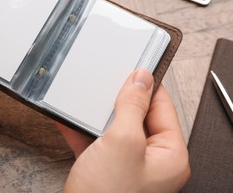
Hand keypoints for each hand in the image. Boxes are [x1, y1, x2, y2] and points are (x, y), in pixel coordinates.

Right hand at [59, 69, 189, 191]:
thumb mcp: (122, 141)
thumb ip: (132, 106)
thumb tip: (141, 79)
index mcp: (168, 155)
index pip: (162, 108)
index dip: (147, 86)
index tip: (132, 67)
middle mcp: (150, 160)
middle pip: (137, 117)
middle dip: (117, 100)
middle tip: (104, 81)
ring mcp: (126, 165)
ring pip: (114, 128)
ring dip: (96, 114)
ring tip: (83, 98)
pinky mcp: (105, 169)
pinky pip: (96, 142)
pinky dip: (82, 130)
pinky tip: (67, 118)